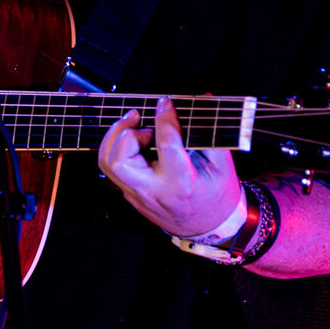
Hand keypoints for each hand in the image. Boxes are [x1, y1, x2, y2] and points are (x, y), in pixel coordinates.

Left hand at [97, 96, 240, 236]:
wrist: (209, 229)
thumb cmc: (218, 196)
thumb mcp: (222, 165)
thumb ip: (210, 131)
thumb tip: (202, 99)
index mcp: (181, 183)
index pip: (165, 144)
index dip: (165, 118)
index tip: (166, 103)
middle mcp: (154, 192)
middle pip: (119, 161)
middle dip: (125, 132)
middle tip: (141, 119)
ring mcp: (138, 196)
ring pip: (107, 164)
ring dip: (115, 138)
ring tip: (135, 125)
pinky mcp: (130, 196)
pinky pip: (112, 169)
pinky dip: (117, 148)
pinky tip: (134, 139)